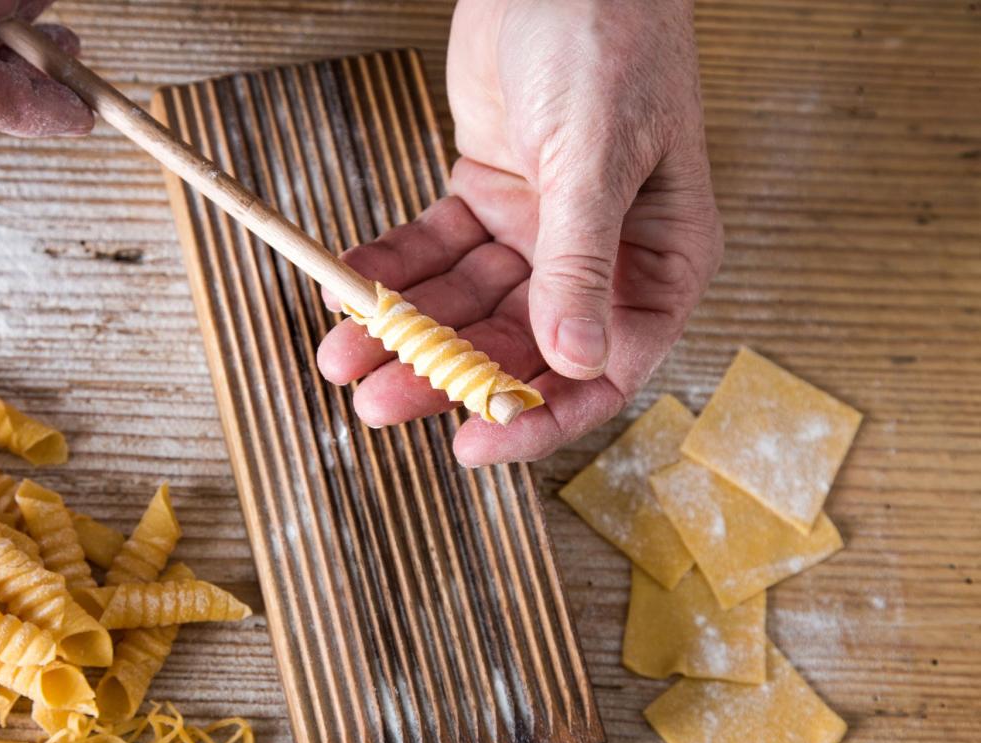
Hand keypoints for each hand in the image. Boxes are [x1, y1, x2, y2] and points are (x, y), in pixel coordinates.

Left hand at [316, 0, 722, 464]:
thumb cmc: (611, 36)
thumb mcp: (597, 154)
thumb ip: (581, 260)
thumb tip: (573, 362)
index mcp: (660, 260)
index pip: (603, 370)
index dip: (537, 416)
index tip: (472, 443)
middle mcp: (601, 257)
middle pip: (515, 346)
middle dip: (443, 376)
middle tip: (376, 400)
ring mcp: (539, 231)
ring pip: (464, 305)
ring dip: (403, 331)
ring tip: (341, 352)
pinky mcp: (487, 197)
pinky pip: (433, 250)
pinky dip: (390, 270)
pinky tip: (346, 287)